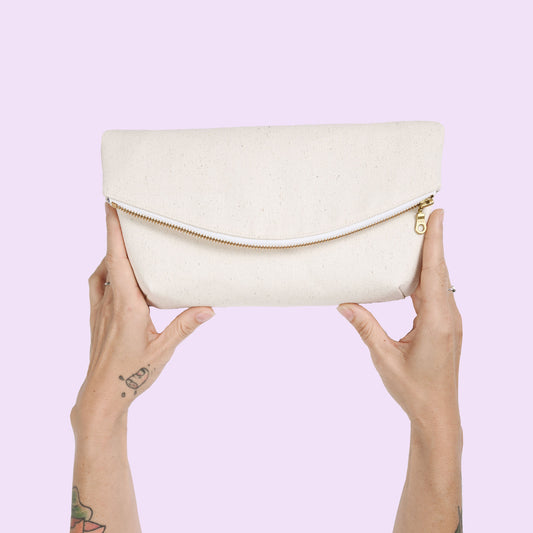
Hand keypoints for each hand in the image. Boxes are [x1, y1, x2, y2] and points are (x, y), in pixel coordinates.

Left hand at [70, 202, 214, 433]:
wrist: (102, 393)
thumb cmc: (132, 374)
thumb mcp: (163, 350)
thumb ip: (185, 326)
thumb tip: (210, 308)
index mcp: (127, 305)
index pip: (118, 260)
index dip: (114, 232)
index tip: (112, 207)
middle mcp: (111, 301)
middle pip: (111, 257)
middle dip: (116, 232)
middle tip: (125, 210)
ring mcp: (100, 308)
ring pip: (104, 269)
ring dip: (113, 250)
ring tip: (128, 238)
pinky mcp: (97, 316)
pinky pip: (97, 284)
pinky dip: (106, 269)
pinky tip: (116, 271)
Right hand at [337, 209, 461, 431]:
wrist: (437, 414)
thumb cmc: (413, 389)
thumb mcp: (384, 357)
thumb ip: (365, 327)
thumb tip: (344, 304)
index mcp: (437, 320)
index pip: (435, 271)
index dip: (435, 241)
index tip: (439, 215)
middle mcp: (448, 316)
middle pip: (440, 271)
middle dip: (433, 242)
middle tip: (427, 216)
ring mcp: (450, 322)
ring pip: (440, 282)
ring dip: (431, 259)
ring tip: (420, 237)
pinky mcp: (446, 328)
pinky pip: (438, 294)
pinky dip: (428, 278)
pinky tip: (417, 273)